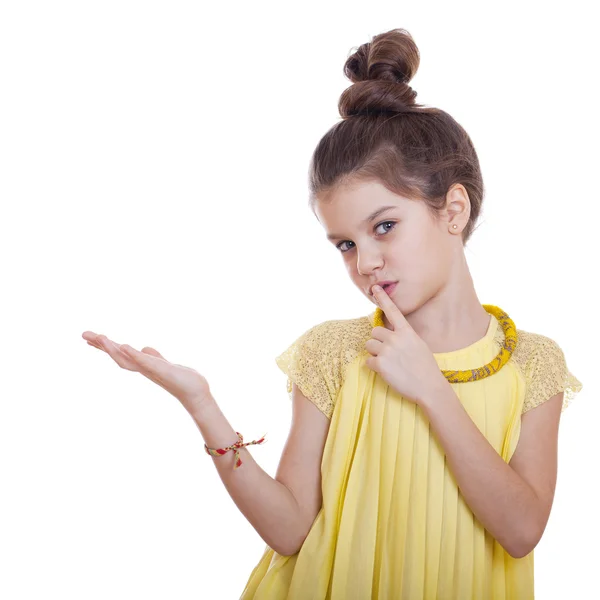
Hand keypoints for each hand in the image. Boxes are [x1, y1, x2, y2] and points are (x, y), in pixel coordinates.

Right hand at [82, 330, 213, 416]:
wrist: (195, 393)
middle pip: (117, 356)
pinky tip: (123, 346)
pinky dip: (134, 354)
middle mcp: (143, 369)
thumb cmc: (181, 380)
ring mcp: (151, 370)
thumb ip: (154, 356)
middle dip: (101, 346)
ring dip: (113, 349)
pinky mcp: (162, 370)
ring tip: (100, 337)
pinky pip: (145, 362)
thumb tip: (145, 348)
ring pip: (127, 359)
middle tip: (83, 334)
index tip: (90, 337)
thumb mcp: (164, 364)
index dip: (105, 346)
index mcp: (143, 365)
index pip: (120, 354)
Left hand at [365, 286, 447, 405]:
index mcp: (407, 332)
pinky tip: (386, 372)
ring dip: (375, 353)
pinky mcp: (380, 364)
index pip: (393, 311)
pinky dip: (374, 367)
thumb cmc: (425, 367)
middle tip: (388, 352)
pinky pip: (368, 361)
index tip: (375, 288)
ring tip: (388, 362)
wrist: (429, 387)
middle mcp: (395, 338)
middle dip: (378, 341)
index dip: (383, 298)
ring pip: (369, 345)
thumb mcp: (418, 344)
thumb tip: (390, 333)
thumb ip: (404, 336)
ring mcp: (387, 351)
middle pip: (374, 332)